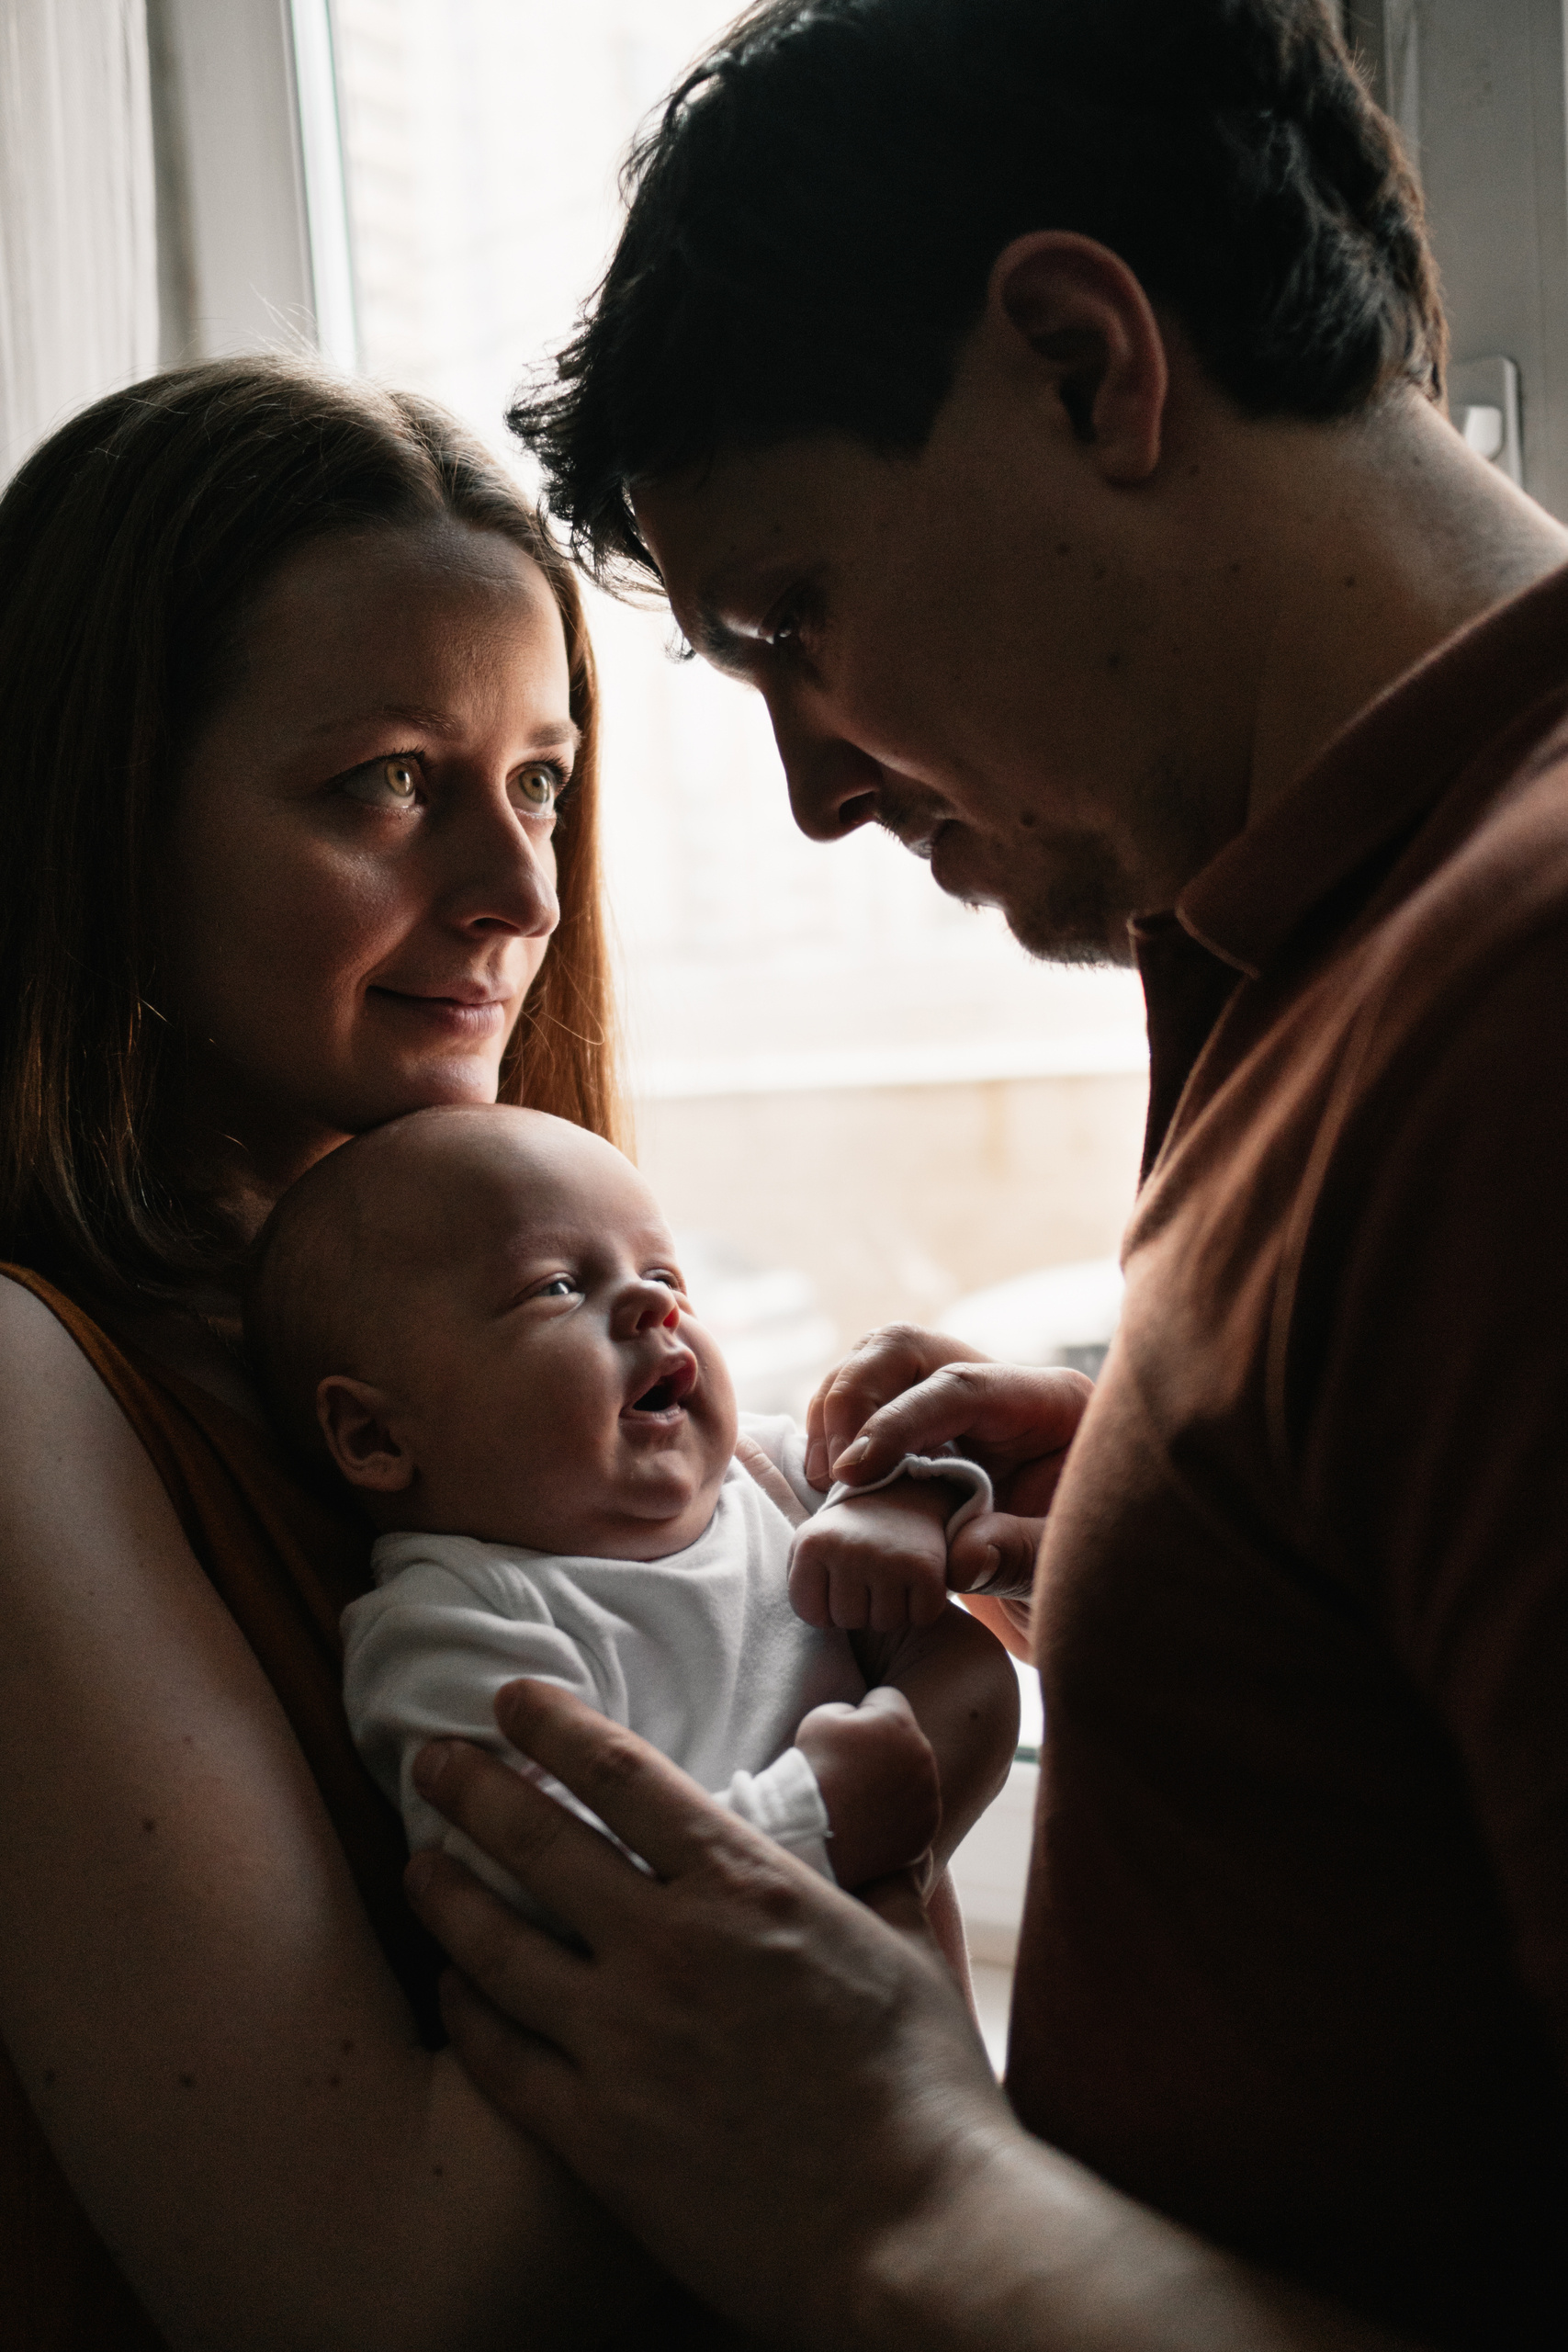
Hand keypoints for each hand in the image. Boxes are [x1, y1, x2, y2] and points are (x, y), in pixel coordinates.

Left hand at [406, 1688, 1407, 2351]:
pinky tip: (449, 1986)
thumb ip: (873, 1872)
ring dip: (446, 1892)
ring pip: (496, 1943)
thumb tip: (880, 1816)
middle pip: (537, 1841)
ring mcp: (622, 2041)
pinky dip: (464, 2010)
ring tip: (418, 1864)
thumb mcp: (907, 1947)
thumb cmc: (926, 2090)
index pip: (622, 1776)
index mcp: (745, 1887)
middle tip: (429, 1760)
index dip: (553, 1727)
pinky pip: (501, 2057)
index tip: (509, 1699)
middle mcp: (667, 1947)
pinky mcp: (597, 2135)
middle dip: (471, 1788)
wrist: (915, 2233)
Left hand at [788, 1483, 949, 1631]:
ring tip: (890, 1576)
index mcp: (812, 1543)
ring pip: (883, 1623)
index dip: (827, 1609)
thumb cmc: (850, 1531)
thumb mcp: (809, 1541)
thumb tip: (772, 1614)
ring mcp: (888, 1559)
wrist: (906, 1492)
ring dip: (889, 1609)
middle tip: (868, 1576)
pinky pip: (920, 1617)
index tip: (837, 1584)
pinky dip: (921, 1607)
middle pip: (847, 1620)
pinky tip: (915, 1580)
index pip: (811, 1614)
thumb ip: (794, 1577)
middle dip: (859, 1608)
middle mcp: (847, 1549)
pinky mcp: (925, 1568)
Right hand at [794, 1685, 940, 1888]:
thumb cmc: (814, 1771)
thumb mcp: (821, 1718)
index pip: (888, 1698)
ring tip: (862, 1797)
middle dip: (884, 1746)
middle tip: (853, 1768)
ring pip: (915, 1774)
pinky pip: (919, 1810)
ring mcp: (928, 1794)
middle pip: (906, 1737)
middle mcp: (922, 1755)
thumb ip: (849, 1708)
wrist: (815, 1834)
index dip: (865, 1710)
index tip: (848, 1732)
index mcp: (898, 1722)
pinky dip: (901, 1812)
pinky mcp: (927, 1826)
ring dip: (896, 1779)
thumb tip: (861, 1718)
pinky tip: (873, 1819)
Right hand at [805, 1325, 1093, 1597]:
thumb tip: (959, 1557)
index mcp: (1049, 1404)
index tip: (854, 1473)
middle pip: (907, 1348)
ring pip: (875, 1366)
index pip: (960, 1385)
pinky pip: (863, 1407)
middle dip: (854, 1396)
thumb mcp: (1068, 1569)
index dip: (899, 1421)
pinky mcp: (924, 1433)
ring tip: (828, 1484)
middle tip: (835, 1471)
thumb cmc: (1091, 1573)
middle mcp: (998, 1390)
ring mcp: (957, 1407)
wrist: (1085, 1590)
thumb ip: (1021, 1557)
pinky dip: (833, 1437)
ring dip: (834, 1414)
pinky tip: (830, 1489)